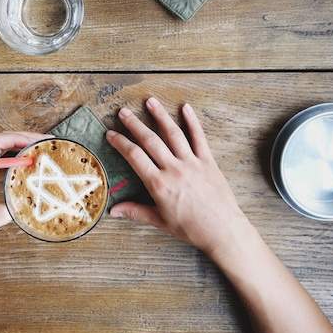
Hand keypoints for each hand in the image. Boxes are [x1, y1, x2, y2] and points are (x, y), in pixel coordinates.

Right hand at [106, 98, 250, 255]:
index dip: (121, 143)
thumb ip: (135, 212)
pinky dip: (193, 122)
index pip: (134, 157)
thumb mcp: (160, 221)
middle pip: (150, 141)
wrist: (222, 230)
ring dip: (160, 116)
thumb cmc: (191, 228)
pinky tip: (185, 108)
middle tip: (123, 112)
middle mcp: (174, 169)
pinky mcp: (208, 161)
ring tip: (150, 102)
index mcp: (159, 184)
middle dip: (134, 125)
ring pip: (173, 134)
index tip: (111, 134)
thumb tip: (113, 211)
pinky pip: (199, 137)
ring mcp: (192, 163)